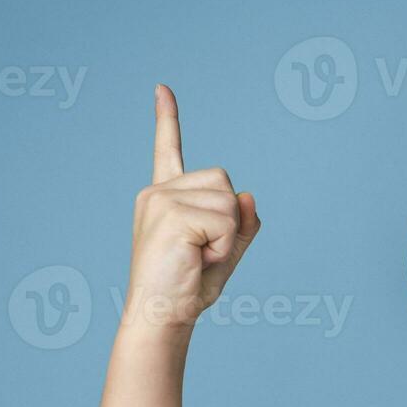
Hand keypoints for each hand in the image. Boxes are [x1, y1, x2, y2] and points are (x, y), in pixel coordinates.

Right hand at [123, 84, 261, 330]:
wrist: (161, 317)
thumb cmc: (188, 289)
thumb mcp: (225, 252)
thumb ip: (242, 223)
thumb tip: (248, 195)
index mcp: (165, 197)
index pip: (168, 150)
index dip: (168, 119)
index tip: (162, 88)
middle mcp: (158, 193)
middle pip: (225, 182)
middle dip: (228, 221)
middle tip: (202, 253)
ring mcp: (162, 201)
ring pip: (229, 201)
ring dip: (227, 237)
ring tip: (198, 258)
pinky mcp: (171, 214)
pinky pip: (226, 221)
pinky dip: (224, 247)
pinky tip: (197, 260)